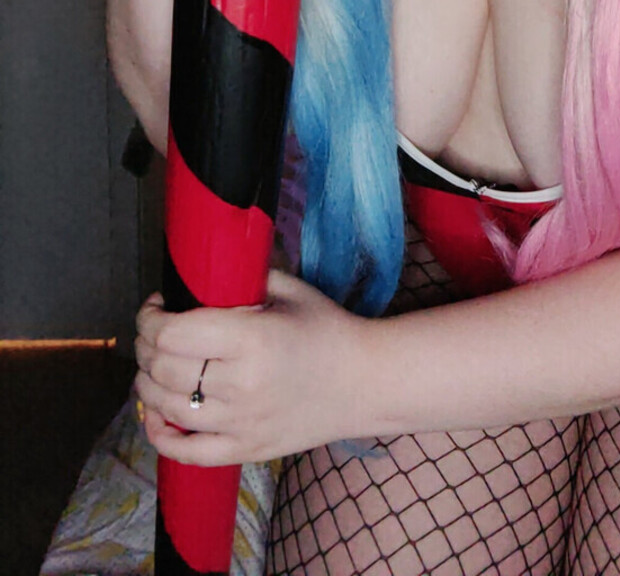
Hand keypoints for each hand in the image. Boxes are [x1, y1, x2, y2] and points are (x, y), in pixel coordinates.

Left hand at [134, 270, 365, 464]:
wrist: (365, 382)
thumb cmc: (327, 330)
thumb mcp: (290, 291)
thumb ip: (243, 280)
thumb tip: (201, 277)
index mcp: (252, 339)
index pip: (172, 334)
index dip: (151, 318)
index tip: (156, 306)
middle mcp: (241, 385)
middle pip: (161, 369)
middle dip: (145, 346)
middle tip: (154, 332)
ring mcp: (241, 424)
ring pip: (165, 407)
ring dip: (147, 382)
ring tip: (157, 364)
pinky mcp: (244, 450)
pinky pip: (185, 452)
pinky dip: (159, 433)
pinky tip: (157, 413)